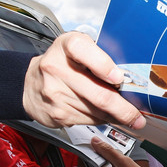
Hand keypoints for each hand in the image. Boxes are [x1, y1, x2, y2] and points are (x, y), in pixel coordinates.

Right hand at [23, 32, 145, 129]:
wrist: (29, 84)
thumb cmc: (61, 63)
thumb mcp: (78, 47)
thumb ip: (100, 54)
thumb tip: (129, 76)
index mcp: (66, 46)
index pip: (83, 50)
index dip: (103, 66)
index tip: (119, 78)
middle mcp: (56, 68)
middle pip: (98, 94)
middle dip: (123, 109)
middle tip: (137, 116)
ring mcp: (55, 93)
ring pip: (97, 112)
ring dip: (115, 116)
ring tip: (126, 116)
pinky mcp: (57, 114)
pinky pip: (88, 121)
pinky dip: (102, 120)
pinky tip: (105, 115)